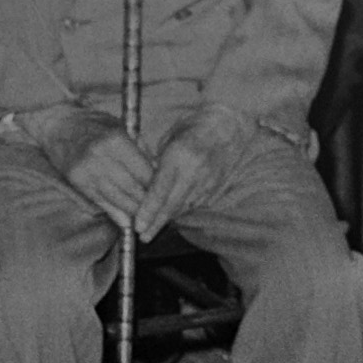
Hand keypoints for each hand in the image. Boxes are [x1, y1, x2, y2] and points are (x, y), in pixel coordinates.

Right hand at [19, 103, 152, 228]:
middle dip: (147, 202)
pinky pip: (100, 202)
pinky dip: (116, 214)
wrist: (58, 125)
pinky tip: (127, 222)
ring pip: (118, 198)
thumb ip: (140, 150)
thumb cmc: (93, 125)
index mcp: (116, 141)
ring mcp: (87, 171)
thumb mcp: (120, 128)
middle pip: (132, 188)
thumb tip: (158, 174)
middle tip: (160, 211)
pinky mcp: (77, 182)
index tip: (165, 194)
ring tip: (146, 219)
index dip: (157, 186)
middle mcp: (101, 157)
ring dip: (134, 211)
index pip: (144, 172)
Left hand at [130, 102, 251, 237]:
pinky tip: (170, 215)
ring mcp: (207, 181)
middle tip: (143, 236)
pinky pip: (195, 204)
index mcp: (178, 156)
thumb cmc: (190, 130)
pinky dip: (181, 210)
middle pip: (172, 205)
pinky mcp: (215, 187)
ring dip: (168, 219)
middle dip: (156, 222)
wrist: (226, 127)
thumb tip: (137, 183)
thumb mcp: (166, 140)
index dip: (148, 210)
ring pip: (183, 207)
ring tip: (152, 229)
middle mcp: (194, 171)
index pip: (160, 190)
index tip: (138, 225)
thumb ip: (152, 162)